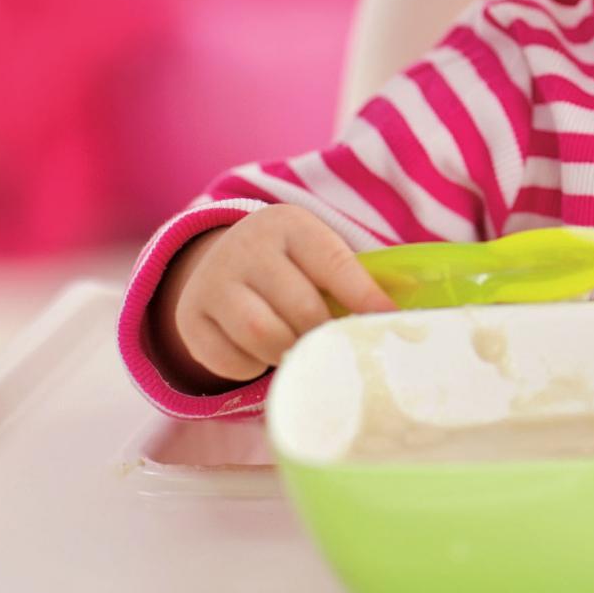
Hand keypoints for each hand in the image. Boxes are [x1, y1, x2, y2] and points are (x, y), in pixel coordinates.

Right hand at [151, 203, 395, 390]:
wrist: (222, 259)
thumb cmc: (292, 266)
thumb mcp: (319, 255)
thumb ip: (357, 282)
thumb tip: (403, 321)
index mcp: (290, 225)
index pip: (334, 263)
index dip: (364, 297)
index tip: (390, 323)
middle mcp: (246, 247)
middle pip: (300, 307)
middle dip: (324, 336)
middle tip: (337, 350)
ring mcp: (213, 281)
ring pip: (262, 335)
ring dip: (289, 353)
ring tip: (300, 350)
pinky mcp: (190, 318)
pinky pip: (230, 360)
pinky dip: (253, 367)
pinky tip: (262, 352)